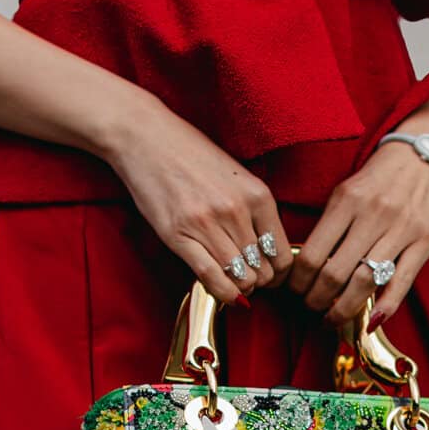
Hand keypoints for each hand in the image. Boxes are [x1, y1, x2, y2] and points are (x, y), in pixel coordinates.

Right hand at [104, 94, 288, 303]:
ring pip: (239, 278)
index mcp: (257, 195)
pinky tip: (222, 292)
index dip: (277, 273)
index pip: (282, 255)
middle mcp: (236, 211)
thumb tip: (266, 252)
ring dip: (239, 288)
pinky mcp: (179, 236)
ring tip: (232, 281)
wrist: (145, 137)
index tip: (267, 274)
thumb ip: (254, 210)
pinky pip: (211, 277)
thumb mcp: (236, 176)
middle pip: (262, 271)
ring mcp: (207, 224)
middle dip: (257, 281)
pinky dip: (221, 292)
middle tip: (245, 276)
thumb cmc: (190, 154)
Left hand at [288, 137, 428, 327]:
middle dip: (316, 300)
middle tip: (310, 307)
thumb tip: (304, 265)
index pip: (311, 254)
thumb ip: (330, 224)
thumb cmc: (383, 175)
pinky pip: (401, 281)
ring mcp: (401, 230)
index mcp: (347, 201)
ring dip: (343, 309)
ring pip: (364, 282)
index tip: (294, 290)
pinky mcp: (424, 241)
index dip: (297, 281)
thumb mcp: (348, 190)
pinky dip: (385, 306)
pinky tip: (371, 321)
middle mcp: (373, 216)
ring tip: (332, 318)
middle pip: (333, 274)